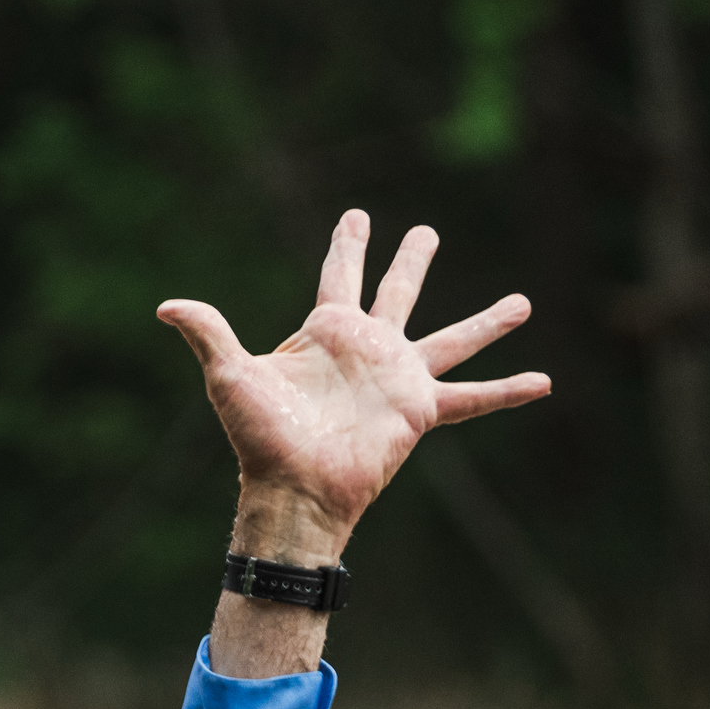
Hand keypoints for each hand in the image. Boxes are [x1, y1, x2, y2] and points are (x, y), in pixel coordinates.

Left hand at [161, 209, 547, 560]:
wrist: (293, 492)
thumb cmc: (259, 440)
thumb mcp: (228, 376)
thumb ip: (207, 332)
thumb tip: (165, 306)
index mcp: (327, 333)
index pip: (340, 274)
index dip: (349, 244)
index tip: (357, 217)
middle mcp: (368, 350)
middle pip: (396, 293)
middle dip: (410, 261)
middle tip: (427, 231)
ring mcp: (398, 379)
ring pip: (451, 338)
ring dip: (486, 319)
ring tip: (524, 301)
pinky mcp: (419, 411)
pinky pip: (473, 396)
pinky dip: (509, 390)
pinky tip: (544, 382)